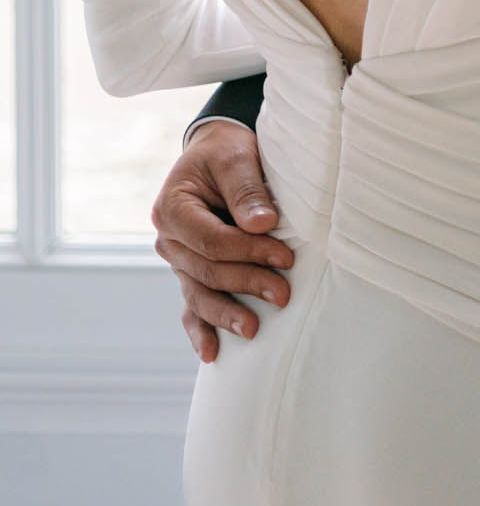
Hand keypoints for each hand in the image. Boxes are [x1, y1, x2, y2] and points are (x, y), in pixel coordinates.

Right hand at [150, 122, 292, 361]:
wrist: (217, 153)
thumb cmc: (228, 152)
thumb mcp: (236, 157)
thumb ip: (247, 190)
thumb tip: (263, 225)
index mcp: (173, 208)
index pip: (211, 241)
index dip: (248, 253)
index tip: (285, 258)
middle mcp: (169, 239)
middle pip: (207, 271)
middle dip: (246, 283)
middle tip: (283, 294)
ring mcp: (178, 260)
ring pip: (198, 294)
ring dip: (225, 314)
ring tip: (253, 330)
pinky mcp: (190, 272)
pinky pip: (190, 305)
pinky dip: (199, 329)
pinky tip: (212, 353)